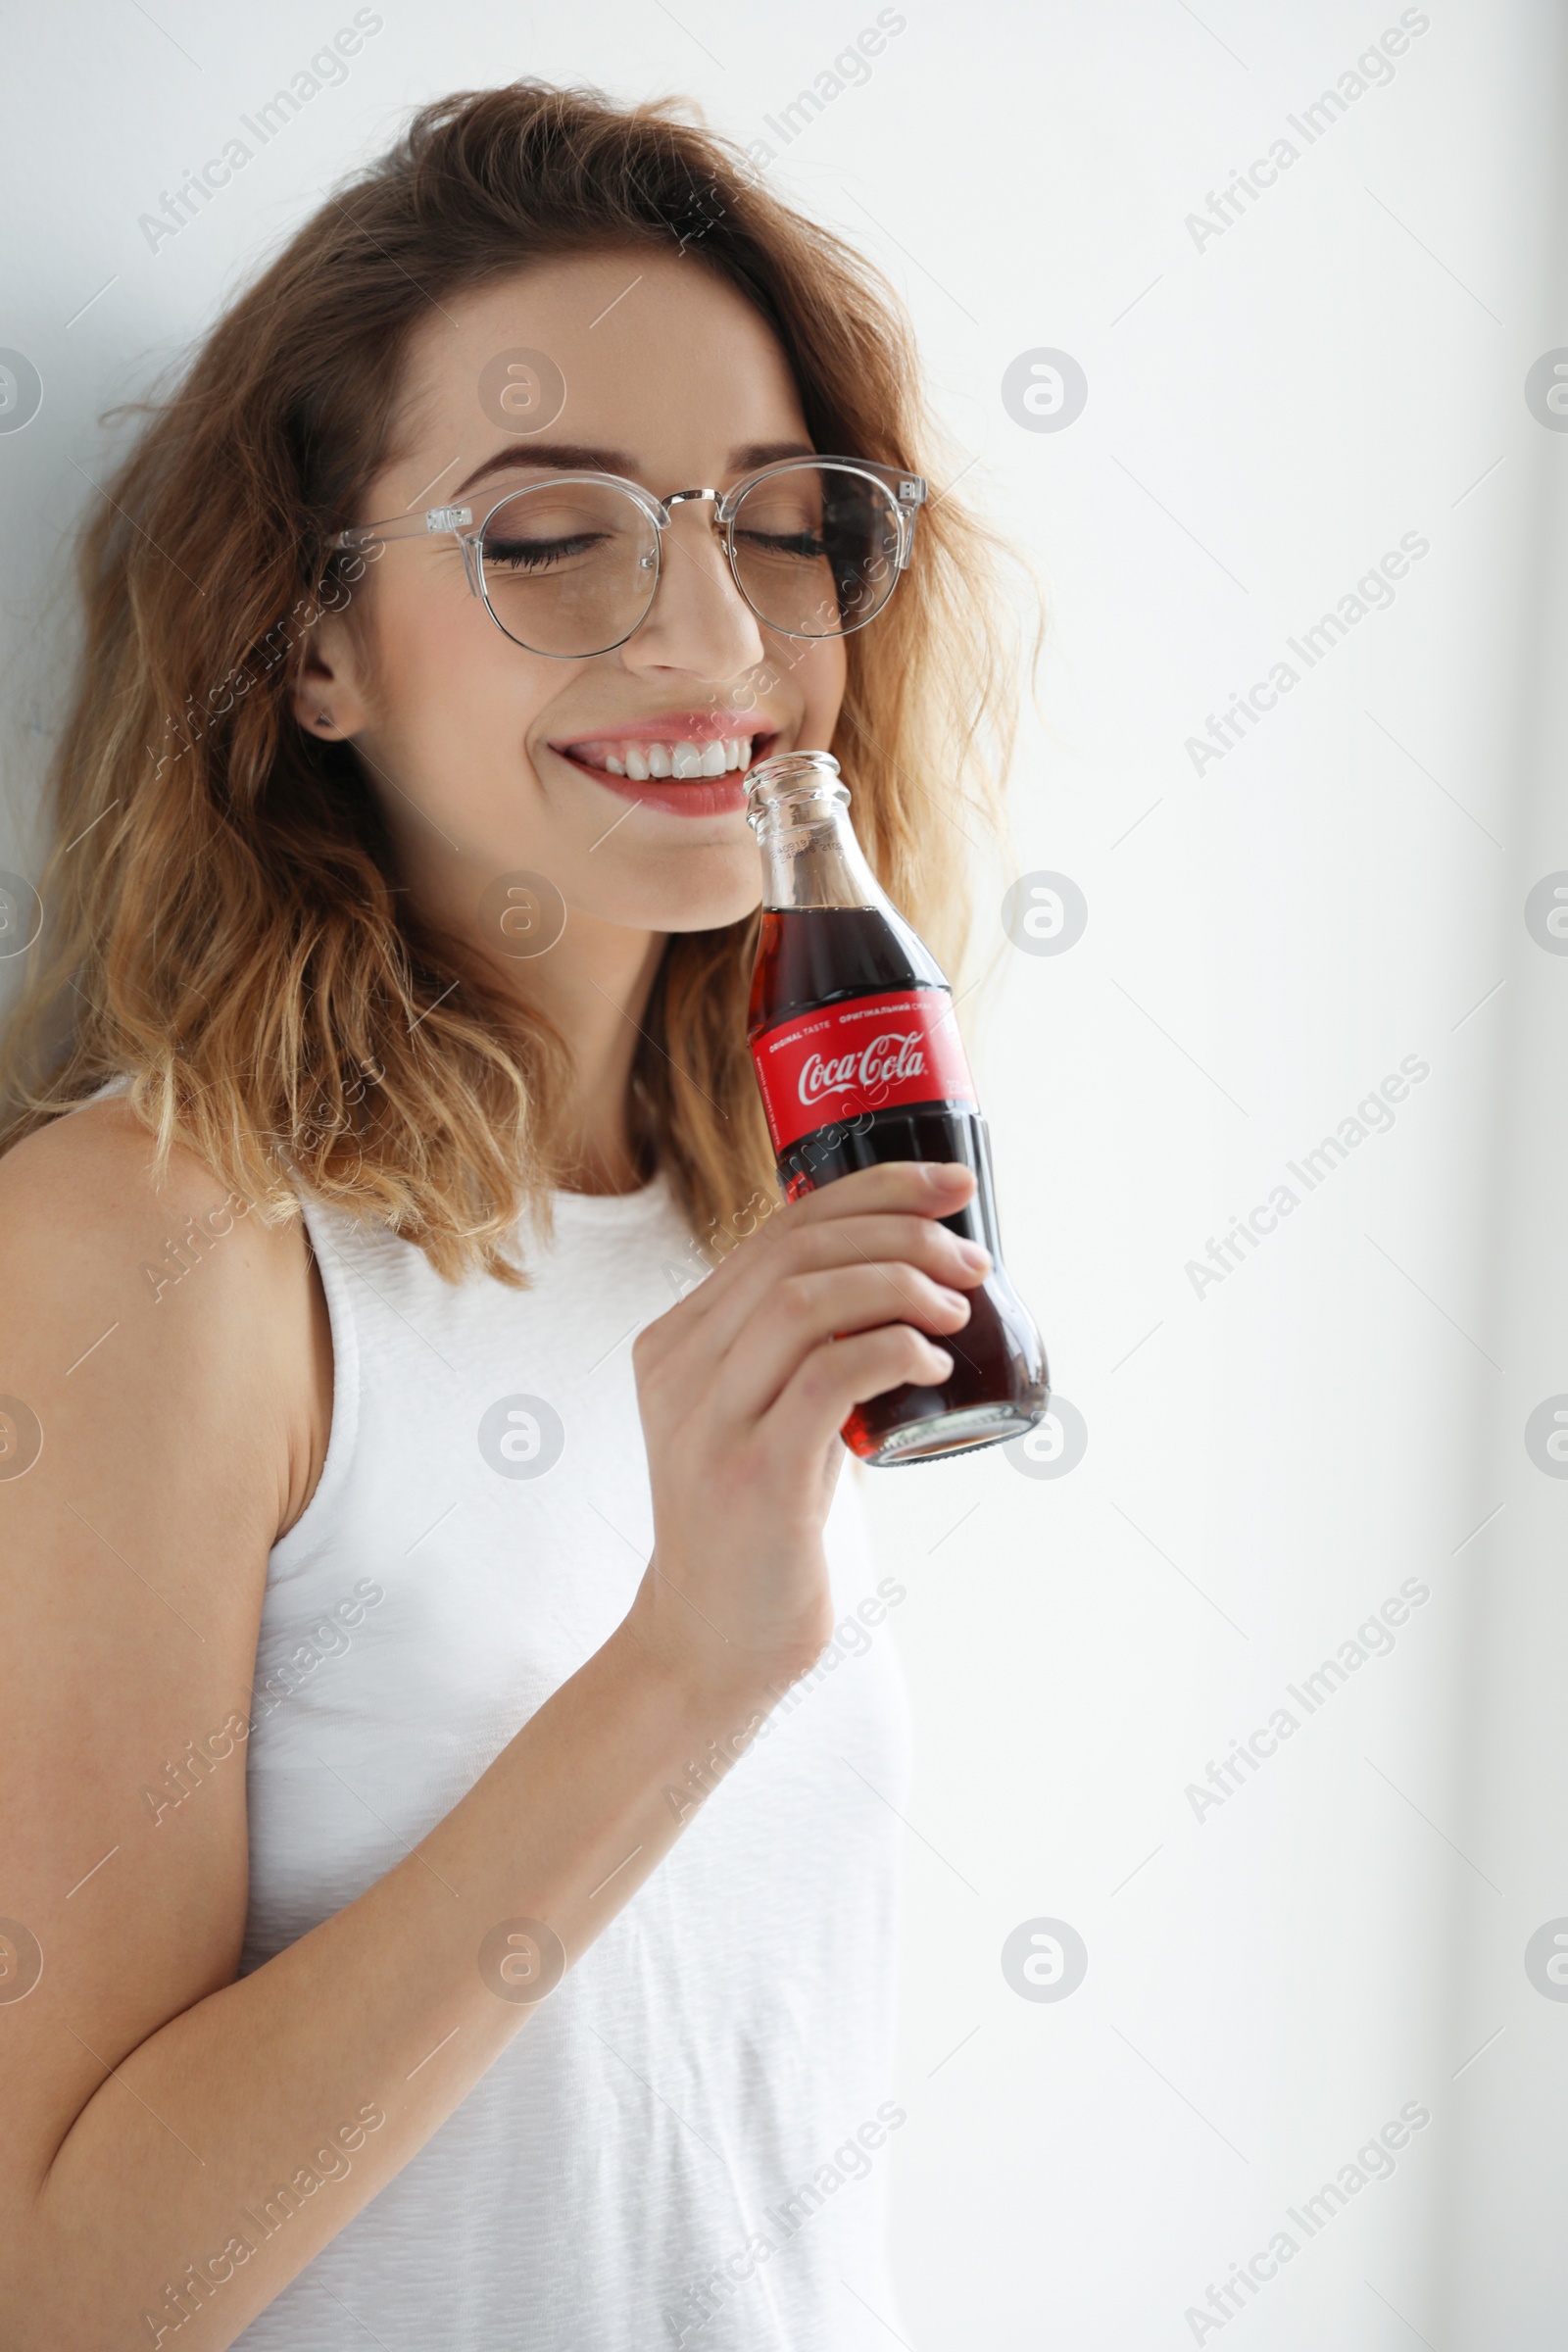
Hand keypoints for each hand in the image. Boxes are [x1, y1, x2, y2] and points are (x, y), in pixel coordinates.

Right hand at [622, 1160, 989, 1698]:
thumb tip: (905, 1288)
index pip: (780, 1230)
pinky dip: (894, 1352)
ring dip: (901, 1285)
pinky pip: (828, 1378)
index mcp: (679, 1341)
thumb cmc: (756, 1529)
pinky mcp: (751, 1475)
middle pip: (797, 1250)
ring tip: (958, 1307)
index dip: (874, 1191)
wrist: (709, 1643)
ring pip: (807, 1300)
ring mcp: (710, 1422)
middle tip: (972, 1258)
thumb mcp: (763, 1419)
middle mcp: (681, 1368)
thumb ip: (806, 1357)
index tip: (950, 1186)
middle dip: (901, 1231)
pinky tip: (933, 1363)